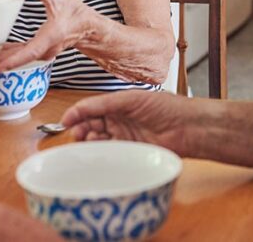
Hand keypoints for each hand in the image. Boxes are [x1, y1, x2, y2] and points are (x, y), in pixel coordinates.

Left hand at [0, 0, 90, 71]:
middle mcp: (45, 49)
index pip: (30, 52)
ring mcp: (41, 53)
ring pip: (17, 59)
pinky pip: (19, 55)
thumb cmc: (77, 15)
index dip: (13, 60)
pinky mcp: (38, 51)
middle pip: (17, 59)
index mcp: (50, 37)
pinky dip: (6, 55)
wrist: (89, 29)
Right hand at [60, 90, 195, 156]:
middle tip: (78, 134)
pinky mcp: (129, 153)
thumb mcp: (130, 99)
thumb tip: (78, 108)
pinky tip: (98, 153)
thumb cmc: (164, 107)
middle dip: (81, 129)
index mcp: (118, 104)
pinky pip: (110, 154)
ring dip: (89, 142)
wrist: (187, 128)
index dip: (77, 114)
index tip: (65, 121)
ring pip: (98, 141)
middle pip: (91, 126)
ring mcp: (123, 137)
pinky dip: (101, 154)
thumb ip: (103, 103)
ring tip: (88, 142)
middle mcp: (118, 121)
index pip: (90, 109)